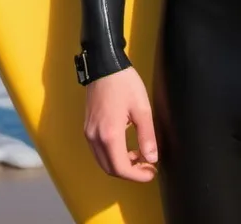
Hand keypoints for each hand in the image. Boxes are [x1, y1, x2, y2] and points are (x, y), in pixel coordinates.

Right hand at [83, 66, 157, 181]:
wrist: (104, 65)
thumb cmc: (124, 84)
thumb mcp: (141, 108)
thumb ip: (147, 135)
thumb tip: (152, 158)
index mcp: (109, 135)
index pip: (121, 168)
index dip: (137, 176)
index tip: (151, 172)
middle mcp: (95, 138)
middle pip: (110, 169)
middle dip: (130, 173)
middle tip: (147, 167)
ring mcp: (89, 133)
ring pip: (103, 161)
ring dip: (120, 164)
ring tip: (139, 156)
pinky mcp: (88, 127)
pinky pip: (99, 151)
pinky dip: (112, 155)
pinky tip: (126, 146)